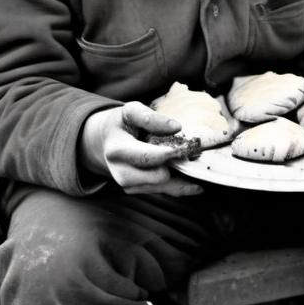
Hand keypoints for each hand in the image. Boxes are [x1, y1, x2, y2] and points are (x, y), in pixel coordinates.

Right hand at [78, 102, 203, 195]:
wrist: (106, 141)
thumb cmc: (121, 124)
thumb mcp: (130, 111)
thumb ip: (150, 117)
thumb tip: (176, 127)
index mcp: (117, 150)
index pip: (144, 156)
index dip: (167, 154)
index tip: (185, 148)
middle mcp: (120, 171)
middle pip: (154, 177)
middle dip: (175, 168)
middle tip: (192, 155)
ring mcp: (128, 184)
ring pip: (161, 187)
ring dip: (181, 179)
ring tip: (197, 166)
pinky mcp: (138, 190)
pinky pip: (164, 192)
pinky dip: (181, 187)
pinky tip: (196, 184)